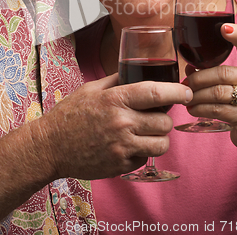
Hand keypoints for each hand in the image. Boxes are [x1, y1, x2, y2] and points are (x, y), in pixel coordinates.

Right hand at [33, 74, 192, 179]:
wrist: (50, 146)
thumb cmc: (69, 114)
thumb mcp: (91, 88)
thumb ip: (116, 80)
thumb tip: (136, 71)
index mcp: (115, 99)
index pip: (155, 93)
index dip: (177, 92)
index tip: (186, 92)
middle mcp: (121, 123)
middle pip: (164, 121)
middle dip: (166, 117)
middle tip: (157, 115)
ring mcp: (122, 147)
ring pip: (161, 143)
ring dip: (159, 137)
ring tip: (149, 132)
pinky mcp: (120, 165)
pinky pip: (146, 158)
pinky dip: (144, 152)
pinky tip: (131, 145)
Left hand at [184, 24, 236, 171]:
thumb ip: (220, 75)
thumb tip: (190, 69)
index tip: (224, 27)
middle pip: (222, 73)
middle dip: (199, 78)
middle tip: (185, 83)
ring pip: (217, 92)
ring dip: (196, 95)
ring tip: (186, 97)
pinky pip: (216, 110)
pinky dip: (200, 108)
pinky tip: (192, 109)